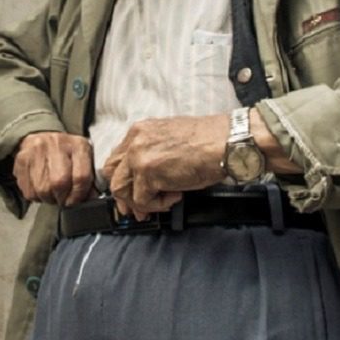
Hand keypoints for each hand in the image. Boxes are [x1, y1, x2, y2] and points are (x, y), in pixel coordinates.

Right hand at [12, 132, 94, 206]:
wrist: (41, 137)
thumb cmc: (66, 154)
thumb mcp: (84, 161)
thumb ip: (88, 180)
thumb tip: (91, 198)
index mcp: (78, 145)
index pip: (81, 177)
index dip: (78, 195)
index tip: (76, 200)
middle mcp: (57, 143)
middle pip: (59, 183)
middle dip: (62, 198)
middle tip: (63, 199)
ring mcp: (37, 150)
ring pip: (42, 189)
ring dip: (48, 198)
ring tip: (52, 193)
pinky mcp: (21, 159)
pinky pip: (28, 190)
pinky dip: (35, 196)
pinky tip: (40, 188)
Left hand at [103, 115, 228, 218]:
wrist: (226, 142)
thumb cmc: (209, 140)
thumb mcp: (172, 138)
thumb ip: (153, 152)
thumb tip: (147, 177)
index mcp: (140, 130)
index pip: (117, 158)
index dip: (124, 178)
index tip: (132, 192)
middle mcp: (135, 141)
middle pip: (112, 174)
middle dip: (124, 195)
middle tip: (138, 208)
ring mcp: (139, 156)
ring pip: (121, 189)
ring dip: (141, 201)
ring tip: (164, 200)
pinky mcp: (148, 173)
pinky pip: (142, 200)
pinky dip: (158, 205)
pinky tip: (176, 196)